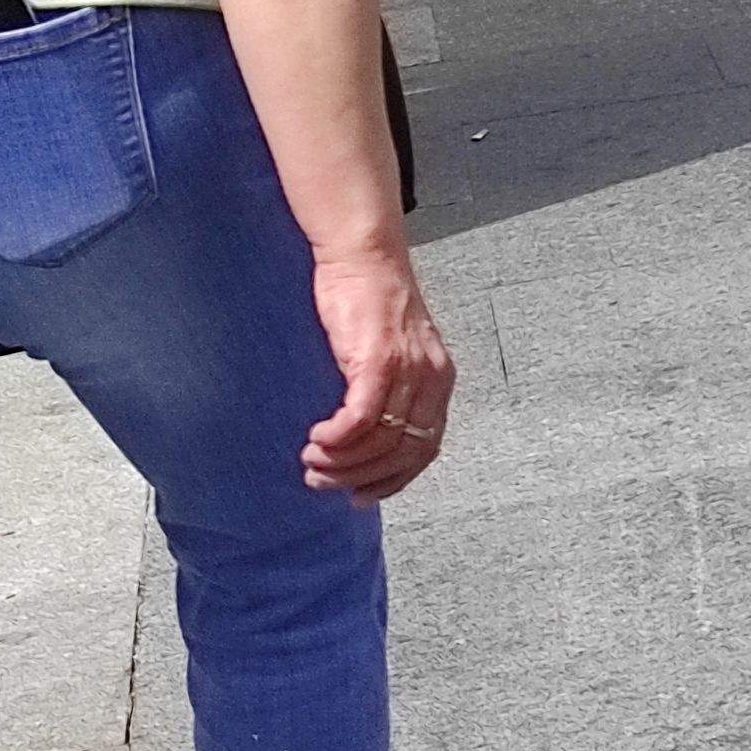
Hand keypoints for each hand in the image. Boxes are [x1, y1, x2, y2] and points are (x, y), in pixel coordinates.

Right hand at [300, 241, 455, 503]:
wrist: (364, 255)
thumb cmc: (368, 302)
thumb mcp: (390, 354)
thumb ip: (388, 392)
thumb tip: (365, 440)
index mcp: (439, 380)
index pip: (425, 449)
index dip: (392, 480)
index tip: (359, 495)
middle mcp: (431, 378)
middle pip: (403, 453)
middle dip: (359, 478)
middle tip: (321, 479)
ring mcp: (408, 369)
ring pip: (380, 442)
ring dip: (340, 462)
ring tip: (311, 459)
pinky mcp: (380, 358)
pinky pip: (361, 419)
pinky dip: (337, 439)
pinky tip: (317, 438)